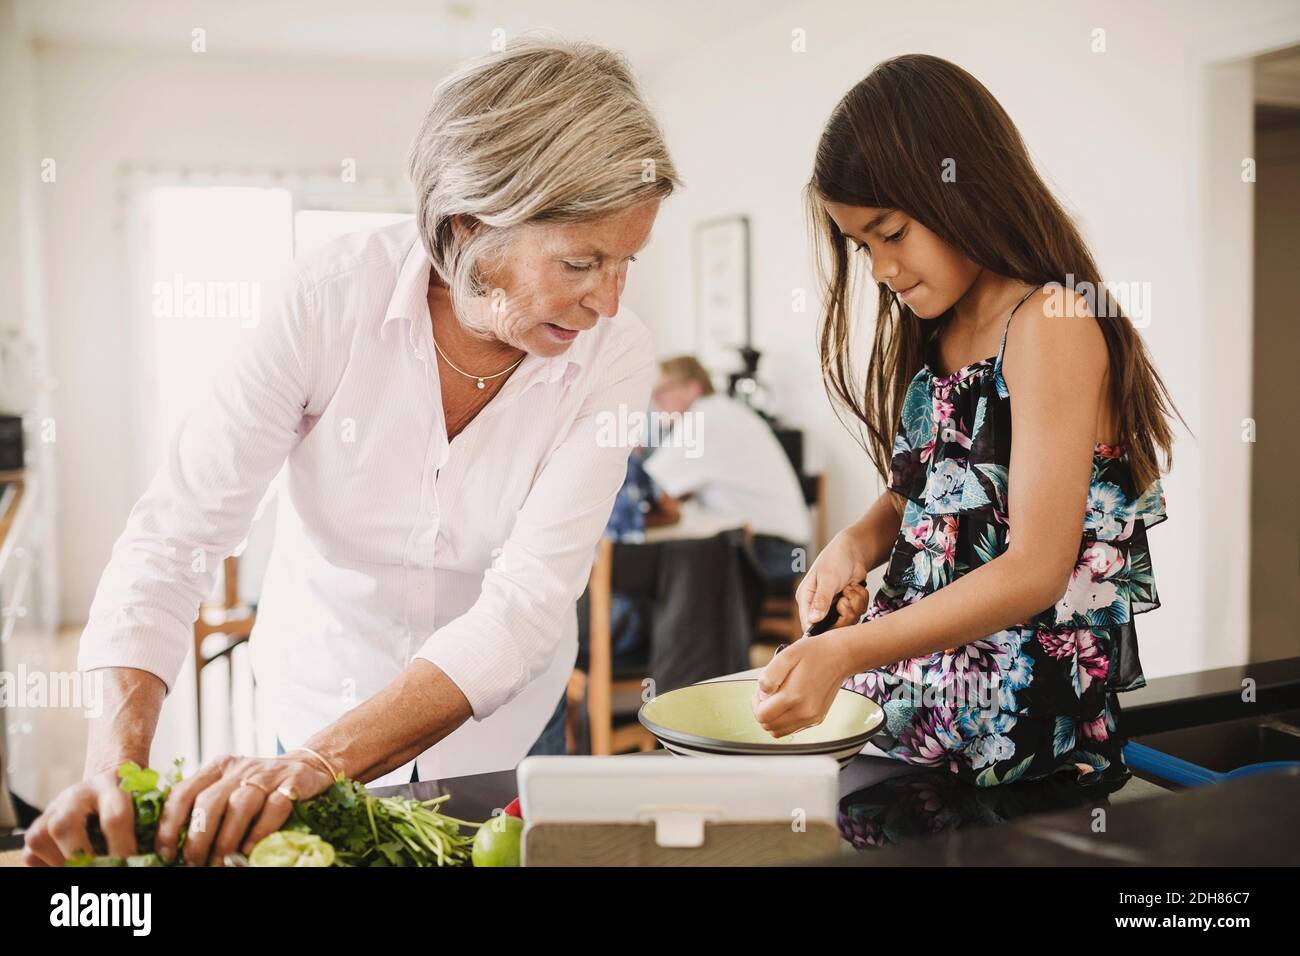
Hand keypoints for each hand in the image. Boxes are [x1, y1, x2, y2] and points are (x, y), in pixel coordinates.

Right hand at [22, 765, 140, 866]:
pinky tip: (73, 866)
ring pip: (43, 838)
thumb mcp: (143, 802)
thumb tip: (158, 858)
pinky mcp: (35, 827)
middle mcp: (76, 794)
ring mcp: (52, 809)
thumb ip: (148, 825)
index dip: (123, 847)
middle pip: (65, 827)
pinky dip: (51, 866)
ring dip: (65, 862)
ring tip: (88, 868)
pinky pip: (33, 854)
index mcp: (110, 784)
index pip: (114, 817)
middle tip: (103, 870)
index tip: (134, 864)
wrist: (104, 784)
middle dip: (83, 856)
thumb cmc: (130, 800)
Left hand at [154, 754, 333, 865]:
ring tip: (221, 863)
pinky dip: (260, 833)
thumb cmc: (261, 787)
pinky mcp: (294, 781)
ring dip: (227, 840)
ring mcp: (268, 773)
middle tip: (195, 863)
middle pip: (209, 802)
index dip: (169, 826)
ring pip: (240, 805)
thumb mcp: (230, 787)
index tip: (167, 854)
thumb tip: (175, 843)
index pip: (183, 793)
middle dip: (198, 839)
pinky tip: (250, 851)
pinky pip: (274, 807)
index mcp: (218, 768)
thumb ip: (207, 804)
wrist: (309, 767)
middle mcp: (240, 767)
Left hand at [751, 633, 854, 737]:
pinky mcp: (817, 719)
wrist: (839, 656)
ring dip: (772, 718)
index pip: (762, 715)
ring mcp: (811, 718)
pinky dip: (784, 720)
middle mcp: (804, 712)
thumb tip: (762, 693)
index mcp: (794, 696)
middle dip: (762, 711)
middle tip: (768, 694)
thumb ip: (769, 675)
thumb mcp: (786, 655)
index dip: (756, 703)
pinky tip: (788, 703)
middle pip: (768, 726)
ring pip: (779, 732)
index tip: (761, 692)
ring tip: (777, 699)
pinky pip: (792, 729)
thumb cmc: (814, 653)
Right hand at [797, 526, 870, 630]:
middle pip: (832, 628)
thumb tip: (813, 620)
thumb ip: (821, 600)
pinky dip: (861, 601)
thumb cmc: (836, 559)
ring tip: (850, 588)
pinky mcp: (847, 606)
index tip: (837, 617)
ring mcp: (833, 607)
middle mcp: (818, 607)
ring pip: (848, 622)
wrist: (853, 551)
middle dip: (845, 613)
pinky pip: (858, 614)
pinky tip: (856, 589)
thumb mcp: (828, 578)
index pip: (808, 625)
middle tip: (846, 597)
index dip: (822, 628)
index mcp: (806, 600)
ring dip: (855, 604)